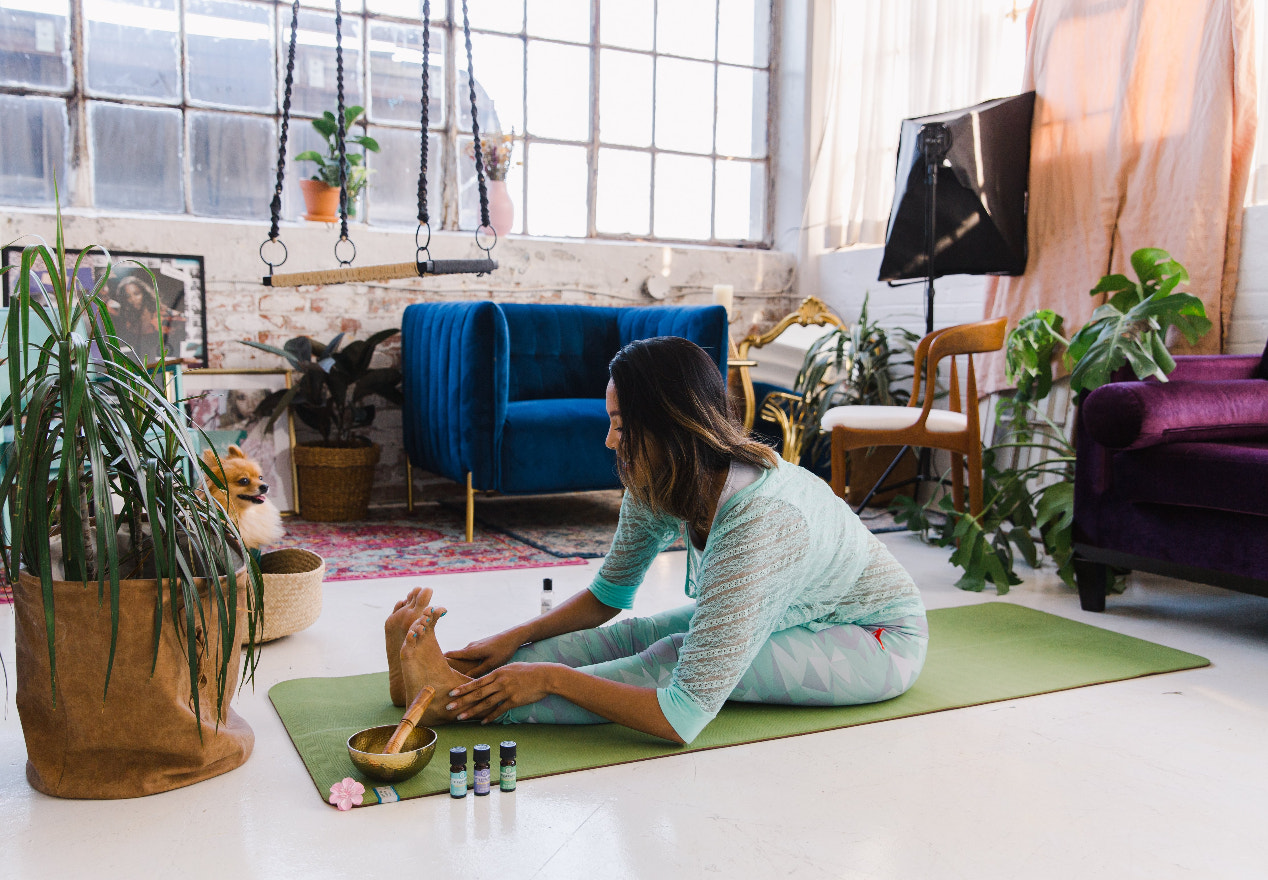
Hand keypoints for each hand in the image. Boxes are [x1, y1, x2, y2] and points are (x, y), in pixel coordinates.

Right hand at [444, 630, 524, 676]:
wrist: (513, 636)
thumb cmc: (503, 650)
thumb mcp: (491, 664)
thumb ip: (477, 672)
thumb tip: (465, 682)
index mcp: (470, 651)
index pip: (450, 655)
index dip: (441, 661)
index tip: (429, 668)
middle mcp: (470, 646)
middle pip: (454, 655)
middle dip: (446, 664)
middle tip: (436, 674)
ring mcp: (474, 645)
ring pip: (461, 654)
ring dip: (456, 662)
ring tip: (449, 673)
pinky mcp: (479, 645)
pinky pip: (467, 653)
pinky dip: (464, 660)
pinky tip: (465, 667)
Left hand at [444, 662, 562, 722]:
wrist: (545, 676)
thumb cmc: (528, 671)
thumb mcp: (510, 668)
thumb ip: (497, 674)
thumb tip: (486, 681)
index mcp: (497, 673)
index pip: (476, 682)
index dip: (463, 688)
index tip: (451, 693)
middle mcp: (500, 682)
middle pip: (477, 693)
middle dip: (462, 700)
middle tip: (449, 707)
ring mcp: (507, 691)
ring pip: (485, 703)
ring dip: (472, 711)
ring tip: (460, 717)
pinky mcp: (514, 700)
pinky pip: (499, 710)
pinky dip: (490, 717)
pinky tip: (482, 722)